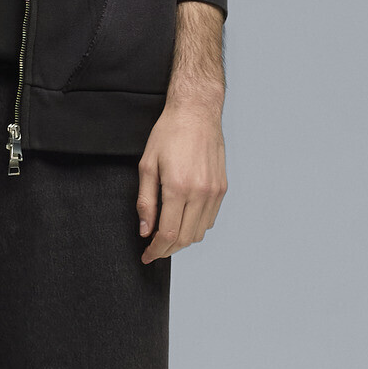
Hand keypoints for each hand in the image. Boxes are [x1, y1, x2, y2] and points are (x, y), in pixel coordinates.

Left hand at [136, 93, 226, 262]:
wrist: (197, 112)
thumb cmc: (168, 133)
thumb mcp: (147, 165)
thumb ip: (145, 201)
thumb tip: (145, 230)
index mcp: (178, 187)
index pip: (168, 234)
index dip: (156, 250)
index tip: (147, 256)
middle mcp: (200, 192)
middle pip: (185, 238)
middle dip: (167, 249)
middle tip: (153, 250)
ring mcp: (214, 191)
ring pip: (199, 232)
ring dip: (182, 240)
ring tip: (166, 236)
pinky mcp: (222, 187)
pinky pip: (210, 218)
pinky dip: (196, 227)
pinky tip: (183, 221)